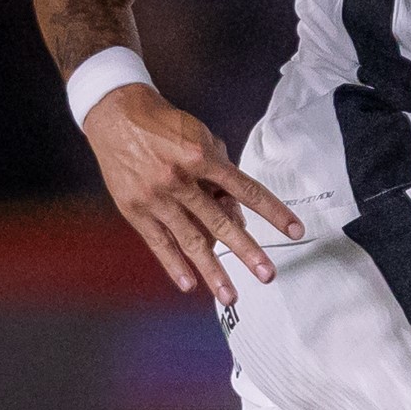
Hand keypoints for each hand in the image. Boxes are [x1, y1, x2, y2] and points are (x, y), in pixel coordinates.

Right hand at [84, 86, 301, 307]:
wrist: (115, 114)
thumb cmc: (161, 123)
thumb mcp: (198, 133)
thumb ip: (219, 166)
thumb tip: (235, 203)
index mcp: (200, 157)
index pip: (246, 190)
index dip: (273, 212)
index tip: (295, 230)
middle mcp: (180, 180)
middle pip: (220, 223)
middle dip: (246, 251)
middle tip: (267, 274)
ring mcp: (156, 198)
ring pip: (191, 241)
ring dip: (213, 271)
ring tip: (230, 295)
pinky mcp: (135, 210)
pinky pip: (159, 243)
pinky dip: (174, 265)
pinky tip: (189, 284)